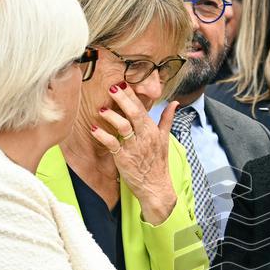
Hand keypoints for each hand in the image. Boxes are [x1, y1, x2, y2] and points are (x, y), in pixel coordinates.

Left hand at [89, 82, 178, 224]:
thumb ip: (167, 119)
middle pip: (134, 114)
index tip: (122, 82)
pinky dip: (102, 136)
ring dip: (112, 116)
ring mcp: (134, 148)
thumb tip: (175, 103)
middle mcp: (145, 137)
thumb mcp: (165, 139)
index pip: (142, 108)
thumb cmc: (158, 163)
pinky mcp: (124, 158)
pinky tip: (94, 129)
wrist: (156, 187)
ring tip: (101, 109)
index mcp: (153, 130)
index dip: (132, 95)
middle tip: (112, 87)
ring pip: (123, 127)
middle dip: (123, 99)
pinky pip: (112, 144)